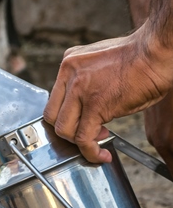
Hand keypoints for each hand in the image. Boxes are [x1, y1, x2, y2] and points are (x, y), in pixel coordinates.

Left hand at [43, 26, 170, 162]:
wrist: (155, 53)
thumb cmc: (138, 58)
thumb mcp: (100, 62)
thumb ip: (85, 78)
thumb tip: (84, 102)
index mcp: (69, 64)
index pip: (54, 99)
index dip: (66, 115)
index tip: (80, 121)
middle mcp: (68, 74)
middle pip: (52, 115)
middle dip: (68, 130)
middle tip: (90, 131)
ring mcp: (79, 89)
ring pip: (63, 129)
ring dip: (79, 142)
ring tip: (100, 139)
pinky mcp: (95, 105)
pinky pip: (83, 137)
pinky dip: (90, 152)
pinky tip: (102, 155)